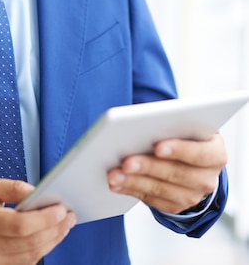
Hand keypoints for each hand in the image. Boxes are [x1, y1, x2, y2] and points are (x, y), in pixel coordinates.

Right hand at [0, 178, 75, 264]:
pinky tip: (48, 238)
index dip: (44, 219)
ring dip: (51, 241)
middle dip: (54, 230)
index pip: (19, 225)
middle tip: (69, 216)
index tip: (61, 209)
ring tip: (64, 226)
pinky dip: (39, 252)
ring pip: (29, 257)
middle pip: (28, 244)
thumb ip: (13, 188)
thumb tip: (39, 193)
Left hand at [107, 133, 226, 214]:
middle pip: (176, 174)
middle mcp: (207, 179)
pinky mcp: (175, 207)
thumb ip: (172, 123)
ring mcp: (192, 196)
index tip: (157, 146)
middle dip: (148, 167)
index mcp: (215, 153)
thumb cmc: (186, 135)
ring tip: (114, 175)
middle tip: (126, 161)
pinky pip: (151, 200)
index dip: (179, 150)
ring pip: (160, 189)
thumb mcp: (188, 126)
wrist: (194, 162)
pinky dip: (131, 190)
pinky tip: (117, 184)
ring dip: (134, 182)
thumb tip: (142, 123)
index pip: (199, 153)